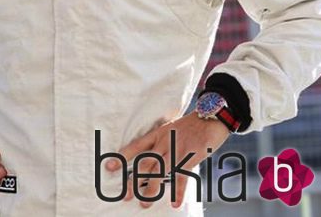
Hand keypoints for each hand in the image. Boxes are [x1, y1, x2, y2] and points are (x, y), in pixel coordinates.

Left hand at [105, 113, 229, 208]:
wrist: (211, 117)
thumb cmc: (191, 124)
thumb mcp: (170, 128)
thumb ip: (161, 141)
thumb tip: (152, 157)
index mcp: (157, 134)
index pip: (135, 146)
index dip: (122, 157)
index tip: (108, 167)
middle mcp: (164, 143)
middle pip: (145, 164)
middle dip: (133, 181)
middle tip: (125, 196)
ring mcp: (177, 151)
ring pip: (159, 172)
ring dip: (151, 189)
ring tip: (144, 203)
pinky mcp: (191, 157)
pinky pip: (182, 177)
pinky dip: (178, 192)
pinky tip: (174, 204)